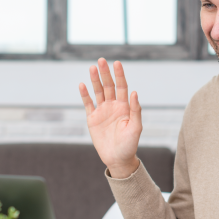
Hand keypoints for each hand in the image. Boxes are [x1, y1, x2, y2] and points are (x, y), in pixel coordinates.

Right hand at [79, 58, 141, 177]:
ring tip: (92, 68)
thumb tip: (134, 92)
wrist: (118, 159)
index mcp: (125, 106)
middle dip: (105, 73)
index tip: (116, 63)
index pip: (122, 86)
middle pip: (108, 86)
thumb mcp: (136, 127)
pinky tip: (82, 85)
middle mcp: (113, 106)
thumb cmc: (130, 144)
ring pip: (98, 92)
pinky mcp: (92, 118)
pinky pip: (88, 104)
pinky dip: (85, 95)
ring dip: (95, 80)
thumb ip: (135, 110)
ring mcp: (102, 111)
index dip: (119, 75)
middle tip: (101, 60)